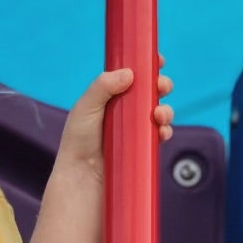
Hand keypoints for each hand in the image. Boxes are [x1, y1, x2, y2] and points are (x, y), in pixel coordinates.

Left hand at [58, 58, 175, 175]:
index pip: (130, 78)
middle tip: (162, 86)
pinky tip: (161, 132)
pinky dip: (165, 131)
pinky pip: (159, 136)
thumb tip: (130, 73)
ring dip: (165, 110)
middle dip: (160, 86)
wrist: (81, 182)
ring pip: (158, 114)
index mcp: (108, 100)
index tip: (157, 60)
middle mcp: (122, 114)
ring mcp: (133, 133)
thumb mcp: (85, 108)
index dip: (145, 68)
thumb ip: (103, 86)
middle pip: (149, 93)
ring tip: (159, 115)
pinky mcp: (141, 151)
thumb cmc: (77, 145)